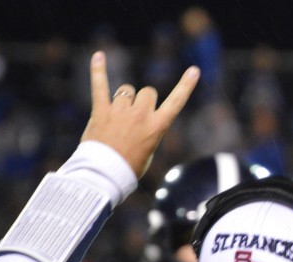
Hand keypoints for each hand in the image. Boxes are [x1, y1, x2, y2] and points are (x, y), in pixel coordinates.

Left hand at [80, 52, 199, 177]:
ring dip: (123, 99)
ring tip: (116, 117)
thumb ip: (148, 128)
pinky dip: (98, 70)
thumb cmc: (129, 167)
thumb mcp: (148, 150)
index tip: (194, 71)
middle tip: (134, 118)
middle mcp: (141, 115)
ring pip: (126, 90)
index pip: (176, 102)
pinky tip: (98, 56)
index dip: (186, 86)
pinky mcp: (101, 110)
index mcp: (157, 127)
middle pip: (147, 92)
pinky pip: (100, 86)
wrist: (105, 175)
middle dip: (142, 100)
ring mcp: (120, 111)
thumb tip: (136, 115)